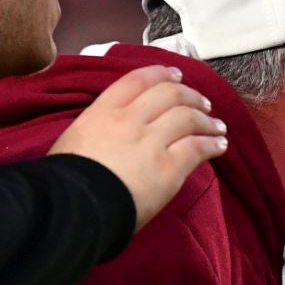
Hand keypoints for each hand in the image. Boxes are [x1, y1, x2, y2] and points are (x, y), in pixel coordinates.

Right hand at [49, 65, 228, 232]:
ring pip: (187, 118)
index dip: (160, 74)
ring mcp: (151, 142)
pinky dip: (212, 144)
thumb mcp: (72, 140)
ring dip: (206, 119)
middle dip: (189, 95)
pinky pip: (197, 148)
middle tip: (201, 102)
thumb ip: (96, 129)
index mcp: (102, 111)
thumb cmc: (64, 182)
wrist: (73, 209)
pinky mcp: (168, 168)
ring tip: (216, 125)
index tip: (174, 75)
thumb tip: (108, 134)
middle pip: (168, 94)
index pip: (137, 80)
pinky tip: (219, 145)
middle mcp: (130, 119)